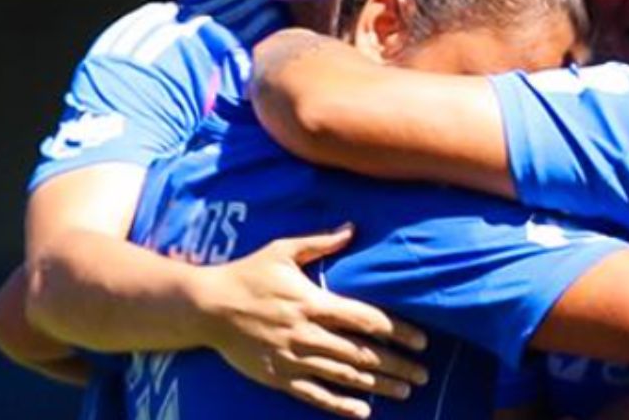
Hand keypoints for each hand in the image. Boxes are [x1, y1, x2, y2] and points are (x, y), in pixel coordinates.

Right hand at [194, 224, 428, 417]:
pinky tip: (364, 411)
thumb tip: (352, 228)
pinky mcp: (278, 378)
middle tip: (423, 373)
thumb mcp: (282, 250)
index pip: (365, 320)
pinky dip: (340, 405)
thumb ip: (320, 242)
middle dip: (396, 364)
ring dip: (377, 385)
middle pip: (361, 353)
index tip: (422, 340)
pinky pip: (314, 395)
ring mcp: (292, 359)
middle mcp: (307, 334)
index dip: (397, 331)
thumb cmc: (247, 274)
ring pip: (343, 376)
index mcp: (313, 302)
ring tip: (406, 391)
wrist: (205, 308)